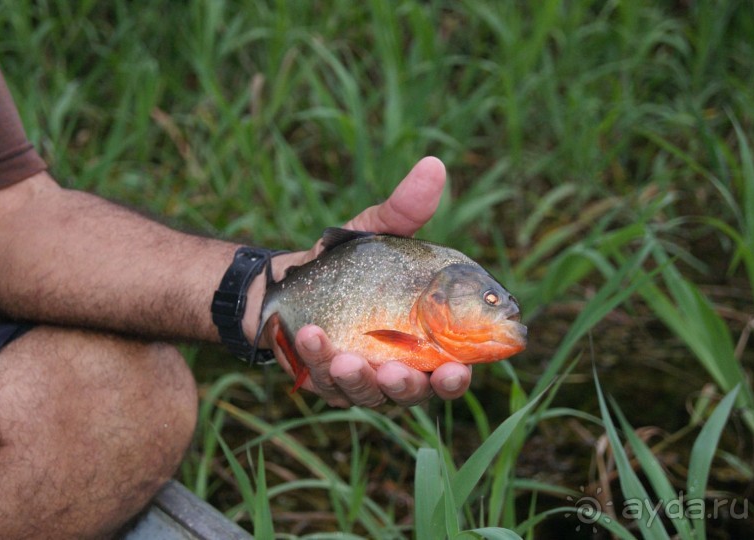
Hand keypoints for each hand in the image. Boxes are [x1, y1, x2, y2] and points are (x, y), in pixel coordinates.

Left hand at [264, 157, 471, 407]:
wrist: (294, 277)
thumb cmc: (349, 261)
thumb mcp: (375, 230)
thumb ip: (405, 209)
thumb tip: (434, 165)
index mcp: (427, 339)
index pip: (454, 369)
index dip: (458, 377)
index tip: (456, 370)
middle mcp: (400, 366)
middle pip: (415, 393)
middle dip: (407, 388)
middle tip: (396, 374)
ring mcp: (362, 378)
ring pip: (368, 396)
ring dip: (358, 382)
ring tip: (345, 359)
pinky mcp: (325, 381)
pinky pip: (324, 382)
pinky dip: (317, 360)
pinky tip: (309, 335)